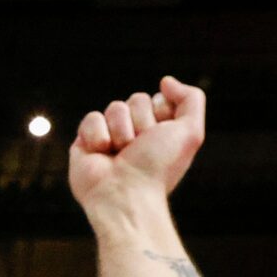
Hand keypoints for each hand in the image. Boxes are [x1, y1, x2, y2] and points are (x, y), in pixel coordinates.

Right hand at [67, 76, 206, 216]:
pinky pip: (91, 118)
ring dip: (121, 132)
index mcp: (160, 133)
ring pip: (114, 107)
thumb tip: (166, 81)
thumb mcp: (190, 132)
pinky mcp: (85, 143)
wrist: (126, 195)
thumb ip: (191, 99)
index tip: (161, 136)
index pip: (159, 100)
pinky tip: (102, 154)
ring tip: (120, 155)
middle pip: (136, 100)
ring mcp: (110, 137)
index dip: (161, 114)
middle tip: (140, 149)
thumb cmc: (159, 168)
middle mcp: (136, 134)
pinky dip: (98, 135)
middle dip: (141, 123)